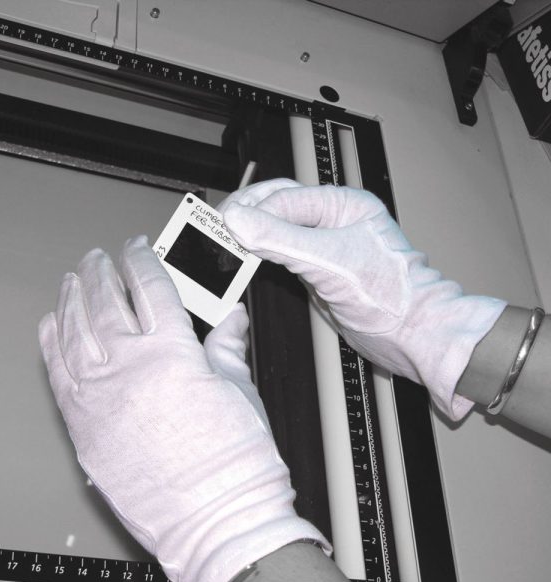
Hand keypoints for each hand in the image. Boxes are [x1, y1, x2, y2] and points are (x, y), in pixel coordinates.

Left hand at [38, 236, 327, 581]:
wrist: (216, 518)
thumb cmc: (234, 461)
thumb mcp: (240, 390)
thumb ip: (228, 345)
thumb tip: (232, 319)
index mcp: (173, 352)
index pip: (150, 287)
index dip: (142, 260)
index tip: (137, 248)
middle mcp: (130, 367)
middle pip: (107, 301)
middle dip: (102, 271)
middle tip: (99, 257)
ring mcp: (100, 397)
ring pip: (75, 330)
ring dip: (72, 298)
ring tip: (73, 279)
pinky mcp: (84, 427)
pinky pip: (57, 373)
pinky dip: (51, 343)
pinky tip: (51, 324)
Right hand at [221, 180, 506, 419]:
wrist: (411, 335)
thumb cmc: (393, 295)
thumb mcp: (330, 261)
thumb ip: (282, 239)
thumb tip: (240, 220)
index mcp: (343, 205)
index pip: (284, 197)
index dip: (252, 209)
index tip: (225, 222)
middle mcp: (332, 221)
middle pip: (278, 207)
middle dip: (248, 216)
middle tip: (218, 228)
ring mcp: (324, 247)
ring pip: (277, 231)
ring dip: (253, 235)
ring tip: (226, 242)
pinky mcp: (318, 271)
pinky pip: (282, 255)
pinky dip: (262, 255)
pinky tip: (248, 257)